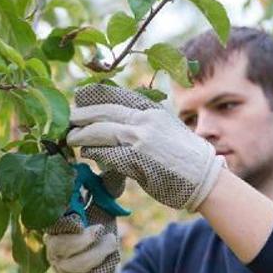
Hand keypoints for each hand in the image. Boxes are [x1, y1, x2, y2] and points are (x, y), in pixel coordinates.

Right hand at [43, 169, 124, 272]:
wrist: (103, 267)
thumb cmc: (100, 230)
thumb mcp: (104, 205)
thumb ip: (105, 186)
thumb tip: (114, 160)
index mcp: (57, 219)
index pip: (50, 216)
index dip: (62, 213)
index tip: (80, 213)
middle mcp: (52, 241)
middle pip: (57, 241)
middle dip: (82, 238)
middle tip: (100, 229)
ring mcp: (59, 262)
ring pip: (73, 260)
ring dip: (97, 252)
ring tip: (112, 241)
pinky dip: (101, 265)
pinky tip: (111, 258)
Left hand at [67, 84, 225, 211]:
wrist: (204, 177)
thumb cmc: (186, 157)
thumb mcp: (166, 127)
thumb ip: (143, 122)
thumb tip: (116, 123)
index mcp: (151, 108)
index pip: (115, 95)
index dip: (94, 97)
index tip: (80, 99)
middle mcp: (144, 119)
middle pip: (102, 112)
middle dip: (81, 117)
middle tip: (68, 121)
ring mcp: (140, 138)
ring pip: (100, 131)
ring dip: (81, 136)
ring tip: (71, 139)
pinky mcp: (136, 159)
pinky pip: (106, 154)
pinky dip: (94, 153)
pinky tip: (88, 155)